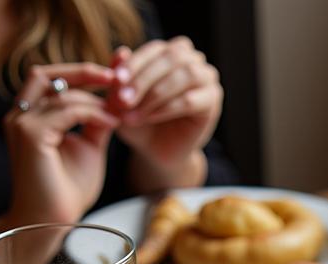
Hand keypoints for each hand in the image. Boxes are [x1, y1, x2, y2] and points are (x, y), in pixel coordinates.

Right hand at [4, 63, 119, 223]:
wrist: (52, 221)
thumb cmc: (69, 190)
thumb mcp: (90, 149)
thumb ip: (97, 123)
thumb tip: (114, 103)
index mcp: (31, 116)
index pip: (53, 81)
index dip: (83, 74)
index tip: (115, 75)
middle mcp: (20, 114)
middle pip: (47, 74)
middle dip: (84, 72)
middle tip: (118, 76)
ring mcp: (21, 122)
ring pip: (60, 92)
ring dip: (96, 99)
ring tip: (122, 109)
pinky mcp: (30, 135)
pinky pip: (66, 111)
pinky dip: (92, 113)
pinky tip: (112, 123)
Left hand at [110, 38, 222, 180]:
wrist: (156, 151)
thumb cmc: (138, 120)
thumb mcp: (122, 97)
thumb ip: (120, 75)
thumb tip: (123, 51)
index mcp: (171, 53)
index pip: (155, 49)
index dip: (135, 63)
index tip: (115, 81)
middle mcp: (193, 61)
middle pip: (172, 58)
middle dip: (144, 78)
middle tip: (123, 99)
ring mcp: (207, 81)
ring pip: (185, 75)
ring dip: (156, 93)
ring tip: (134, 111)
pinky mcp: (212, 103)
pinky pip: (190, 100)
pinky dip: (166, 108)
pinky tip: (149, 117)